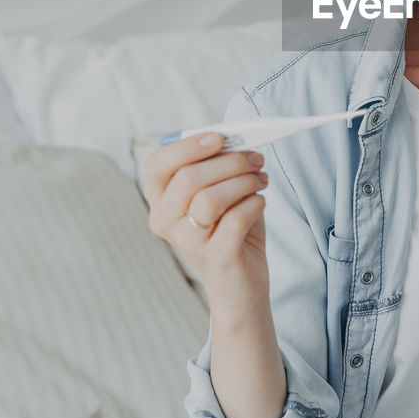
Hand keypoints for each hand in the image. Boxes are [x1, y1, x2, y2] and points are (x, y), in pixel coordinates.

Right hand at [145, 133, 270, 309]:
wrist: (240, 279)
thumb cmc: (229, 225)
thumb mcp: (218, 190)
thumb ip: (217, 165)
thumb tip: (234, 138)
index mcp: (160, 198)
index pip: (158, 164)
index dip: (188, 146)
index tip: (219, 138)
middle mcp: (165, 221)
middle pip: (189, 178)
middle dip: (231, 161)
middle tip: (256, 159)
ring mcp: (188, 242)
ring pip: (211, 198)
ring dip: (244, 181)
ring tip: (261, 180)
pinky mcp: (217, 258)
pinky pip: (236, 219)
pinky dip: (255, 203)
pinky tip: (260, 202)